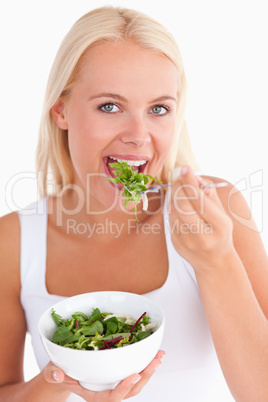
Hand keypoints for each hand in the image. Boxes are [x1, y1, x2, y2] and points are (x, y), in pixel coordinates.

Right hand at [44, 350, 164, 400]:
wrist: (63, 374)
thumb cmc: (60, 373)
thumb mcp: (54, 373)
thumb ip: (54, 375)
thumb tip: (57, 374)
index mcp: (94, 396)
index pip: (112, 398)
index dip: (124, 388)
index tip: (134, 375)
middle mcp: (107, 393)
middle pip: (130, 391)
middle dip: (145, 377)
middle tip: (156, 360)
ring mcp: (114, 385)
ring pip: (136, 384)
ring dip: (149, 370)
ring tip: (159, 355)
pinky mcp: (118, 377)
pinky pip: (134, 374)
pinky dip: (144, 365)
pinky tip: (151, 353)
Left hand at [169, 166, 233, 272]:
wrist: (214, 262)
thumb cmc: (219, 232)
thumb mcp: (223, 214)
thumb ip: (210, 195)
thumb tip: (195, 178)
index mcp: (220, 226)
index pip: (201, 201)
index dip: (191, 183)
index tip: (185, 168)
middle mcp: (203, 236)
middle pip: (184, 205)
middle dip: (180, 187)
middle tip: (181, 177)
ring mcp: (187, 241)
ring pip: (174, 211)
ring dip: (174, 196)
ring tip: (181, 189)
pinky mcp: (175, 243)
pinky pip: (170, 219)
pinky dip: (172, 207)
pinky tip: (179, 205)